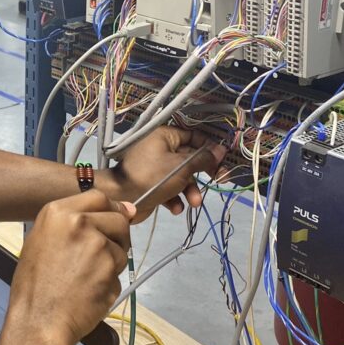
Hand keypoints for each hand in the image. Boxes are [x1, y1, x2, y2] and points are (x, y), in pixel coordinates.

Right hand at [7, 190, 133, 344]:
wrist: (39, 321)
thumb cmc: (34, 284)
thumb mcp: (41, 241)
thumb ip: (74, 222)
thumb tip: (123, 211)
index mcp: (58, 212)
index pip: (98, 197)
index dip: (111, 208)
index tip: (115, 217)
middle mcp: (80, 223)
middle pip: (118, 218)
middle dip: (117, 235)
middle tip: (100, 254)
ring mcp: (98, 246)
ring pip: (122, 248)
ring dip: (113, 261)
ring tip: (87, 277)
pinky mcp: (111, 269)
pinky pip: (119, 272)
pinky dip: (110, 282)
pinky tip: (89, 291)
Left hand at [104, 126, 224, 221]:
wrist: (121, 198)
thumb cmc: (153, 176)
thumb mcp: (182, 167)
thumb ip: (203, 159)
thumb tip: (221, 149)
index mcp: (165, 137)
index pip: (193, 137)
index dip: (209, 149)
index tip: (222, 161)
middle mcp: (161, 149)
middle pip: (190, 159)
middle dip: (201, 174)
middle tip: (219, 181)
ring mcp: (156, 168)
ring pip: (181, 177)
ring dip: (190, 191)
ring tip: (193, 203)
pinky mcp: (152, 185)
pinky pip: (170, 189)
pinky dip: (175, 198)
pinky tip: (175, 208)